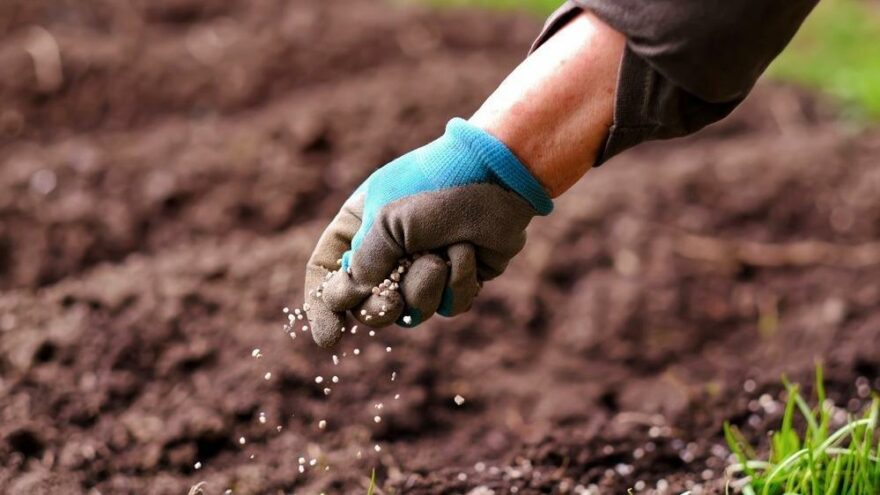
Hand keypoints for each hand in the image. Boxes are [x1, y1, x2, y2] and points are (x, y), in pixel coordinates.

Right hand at [304, 118, 551, 347]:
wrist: (500, 176)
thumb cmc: (437, 186)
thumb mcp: (387, 220)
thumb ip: (363, 264)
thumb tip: (346, 301)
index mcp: (359, 226)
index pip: (327, 271)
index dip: (323, 307)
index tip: (329, 337)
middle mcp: (389, 249)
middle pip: (367, 304)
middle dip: (380, 309)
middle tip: (390, 303)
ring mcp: (424, 266)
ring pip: (411, 310)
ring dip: (425, 287)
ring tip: (441, 255)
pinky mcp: (459, 279)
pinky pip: (449, 306)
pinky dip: (459, 282)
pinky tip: (468, 252)